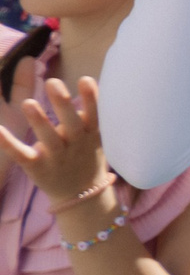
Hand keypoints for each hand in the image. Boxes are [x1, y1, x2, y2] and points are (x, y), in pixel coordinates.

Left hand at [0, 76, 112, 207]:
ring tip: (28, 102)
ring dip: (39, 122)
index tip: (86, 79)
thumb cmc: (85, 156)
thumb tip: (87, 80)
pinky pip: (22, 155)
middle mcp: (76, 145)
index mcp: (91, 135)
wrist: (82, 195)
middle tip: (53, 82)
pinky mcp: (37, 167)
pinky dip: (10, 144)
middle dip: (63, 104)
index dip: (92, 98)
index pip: (95, 114)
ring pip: (49, 139)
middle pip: (73, 124)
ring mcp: (56, 157)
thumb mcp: (94, 135)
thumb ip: (90, 112)